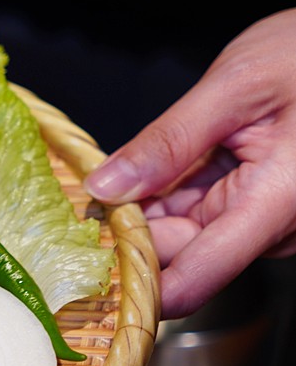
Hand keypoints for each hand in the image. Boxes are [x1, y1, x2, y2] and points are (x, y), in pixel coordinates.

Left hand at [84, 8, 295, 318]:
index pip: (193, 280)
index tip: (88, 258)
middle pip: (179, 254)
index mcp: (277, 203)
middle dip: (131, 228)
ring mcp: (268, 221)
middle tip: (93, 191)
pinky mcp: (260, 209)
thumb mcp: (237, 84)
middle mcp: (276, 227)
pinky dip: (169, 194)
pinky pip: (199, 213)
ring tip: (128, 170)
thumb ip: (169, 141)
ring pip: (184, 234)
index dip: (136, 281)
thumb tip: (106, 188)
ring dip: (148, 208)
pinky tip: (155, 167)